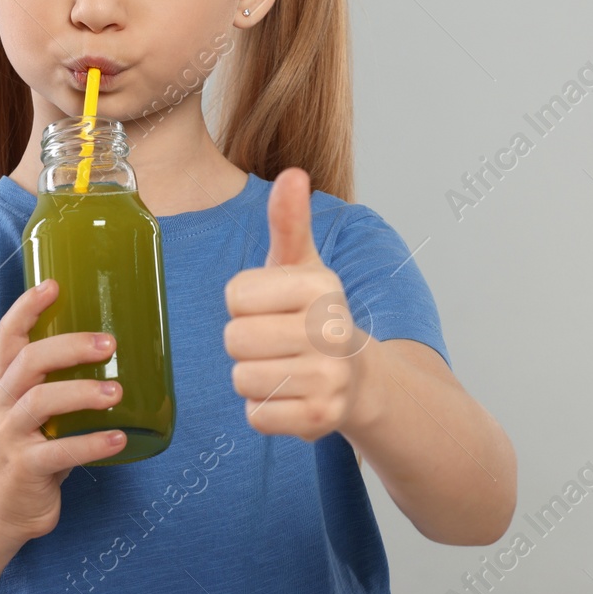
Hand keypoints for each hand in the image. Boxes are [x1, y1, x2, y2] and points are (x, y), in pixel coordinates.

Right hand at [0, 278, 124, 545]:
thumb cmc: (28, 452)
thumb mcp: (33, 413)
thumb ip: (58, 386)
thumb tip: (116, 355)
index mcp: (3, 384)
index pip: (7, 337)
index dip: (27, 308)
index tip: (54, 285)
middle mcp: (1, 404)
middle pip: (29, 362)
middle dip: (70, 347)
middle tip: (109, 343)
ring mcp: (8, 437)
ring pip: (41, 402)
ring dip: (83, 393)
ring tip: (116, 391)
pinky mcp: (23, 469)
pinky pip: (59, 452)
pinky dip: (92, 444)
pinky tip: (119, 439)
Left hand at [224, 167, 366, 440]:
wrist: (358, 378)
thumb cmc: (314, 315)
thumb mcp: (301, 265)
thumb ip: (289, 220)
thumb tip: (294, 174)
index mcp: (322, 286)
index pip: (235, 294)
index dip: (243, 303)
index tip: (271, 307)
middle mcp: (333, 330)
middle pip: (234, 339)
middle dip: (244, 343)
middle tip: (274, 342)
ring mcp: (330, 378)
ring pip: (243, 379)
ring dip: (253, 377)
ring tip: (283, 367)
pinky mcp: (321, 419)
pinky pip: (256, 416)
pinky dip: (264, 409)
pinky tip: (290, 395)